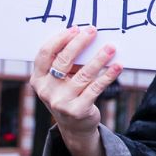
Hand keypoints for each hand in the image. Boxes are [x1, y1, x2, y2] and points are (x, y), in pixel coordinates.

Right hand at [29, 26, 122, 145]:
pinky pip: (95, 88)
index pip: (45, 54)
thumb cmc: (69, 94)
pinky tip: (117, 66)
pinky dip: (108, 75)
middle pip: (63, 60)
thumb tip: (86, 36)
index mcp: (38, 79)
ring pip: (83, 74)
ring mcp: (60, 102)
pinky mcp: (78, 110)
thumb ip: (66, 62)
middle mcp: (46, 90)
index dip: (60, 39)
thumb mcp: (61, 80)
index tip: (75, 28)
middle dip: (79, 43)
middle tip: (92, 31)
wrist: (75, 127)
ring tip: (110, 47)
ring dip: (99, 58)